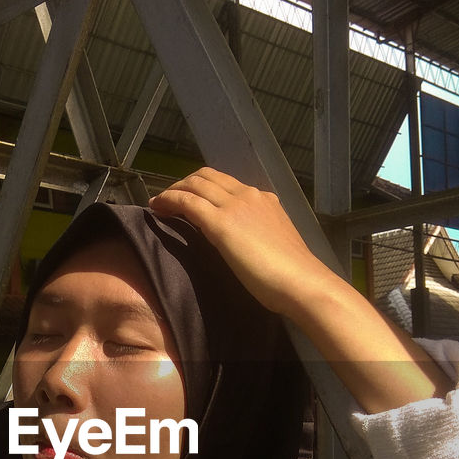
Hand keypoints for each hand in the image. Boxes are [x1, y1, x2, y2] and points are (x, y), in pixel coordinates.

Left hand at [148, 167, 333, 318]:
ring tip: (158, 203)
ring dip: (173, 190)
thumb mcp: (275, 244)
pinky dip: (169, 200)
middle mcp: (249, 195)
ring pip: (195, 184)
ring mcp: (235, 206)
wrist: (300, 282)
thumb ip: (259, 236)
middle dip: (184, 184)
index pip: (227, 183)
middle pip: (207, 177)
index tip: (189, 197)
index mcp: (265, 200)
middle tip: (168, 199)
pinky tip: (157, 208)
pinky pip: (187, 202)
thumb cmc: (291, 275)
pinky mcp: (221, 223)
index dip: (203, 186)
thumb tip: (246, 244)